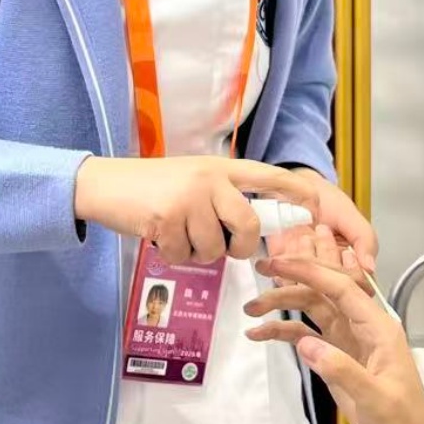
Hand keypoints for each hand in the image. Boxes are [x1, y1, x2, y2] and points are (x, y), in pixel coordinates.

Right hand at [74, 156, 373, 267]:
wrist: (103, 184)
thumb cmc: (150, 185)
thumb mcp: (192, 179)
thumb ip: (222, 196)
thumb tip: (251, 232)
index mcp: (220, 168)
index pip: (269, 177)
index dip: (298, 192)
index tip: (320, 205)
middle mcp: (209, 179)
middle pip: (248, 227)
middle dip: (239, 248)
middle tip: (223, 248)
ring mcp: (187, 199)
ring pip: (214, 248)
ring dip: (197, 252)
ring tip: (176, 233)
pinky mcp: (166, 220)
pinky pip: (185, 256)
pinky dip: (172, 255)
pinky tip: (157, 237)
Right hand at [242, 243, 423, 423]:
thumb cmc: (402, 420)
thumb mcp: (376, 398)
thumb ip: (341, 369)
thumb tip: (305, 344)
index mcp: (378, 327)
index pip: (342, 287)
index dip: (310, 271)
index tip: (278, 263)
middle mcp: (361, 325)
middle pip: (323, 291)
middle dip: (292, 278)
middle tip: (259, 268)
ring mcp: (347, 338)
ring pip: (311, 308)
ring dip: (282, 304)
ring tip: (249, 308)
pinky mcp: (335, 353)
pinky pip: (306, 334)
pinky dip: (283, 332)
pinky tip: (260, 334)